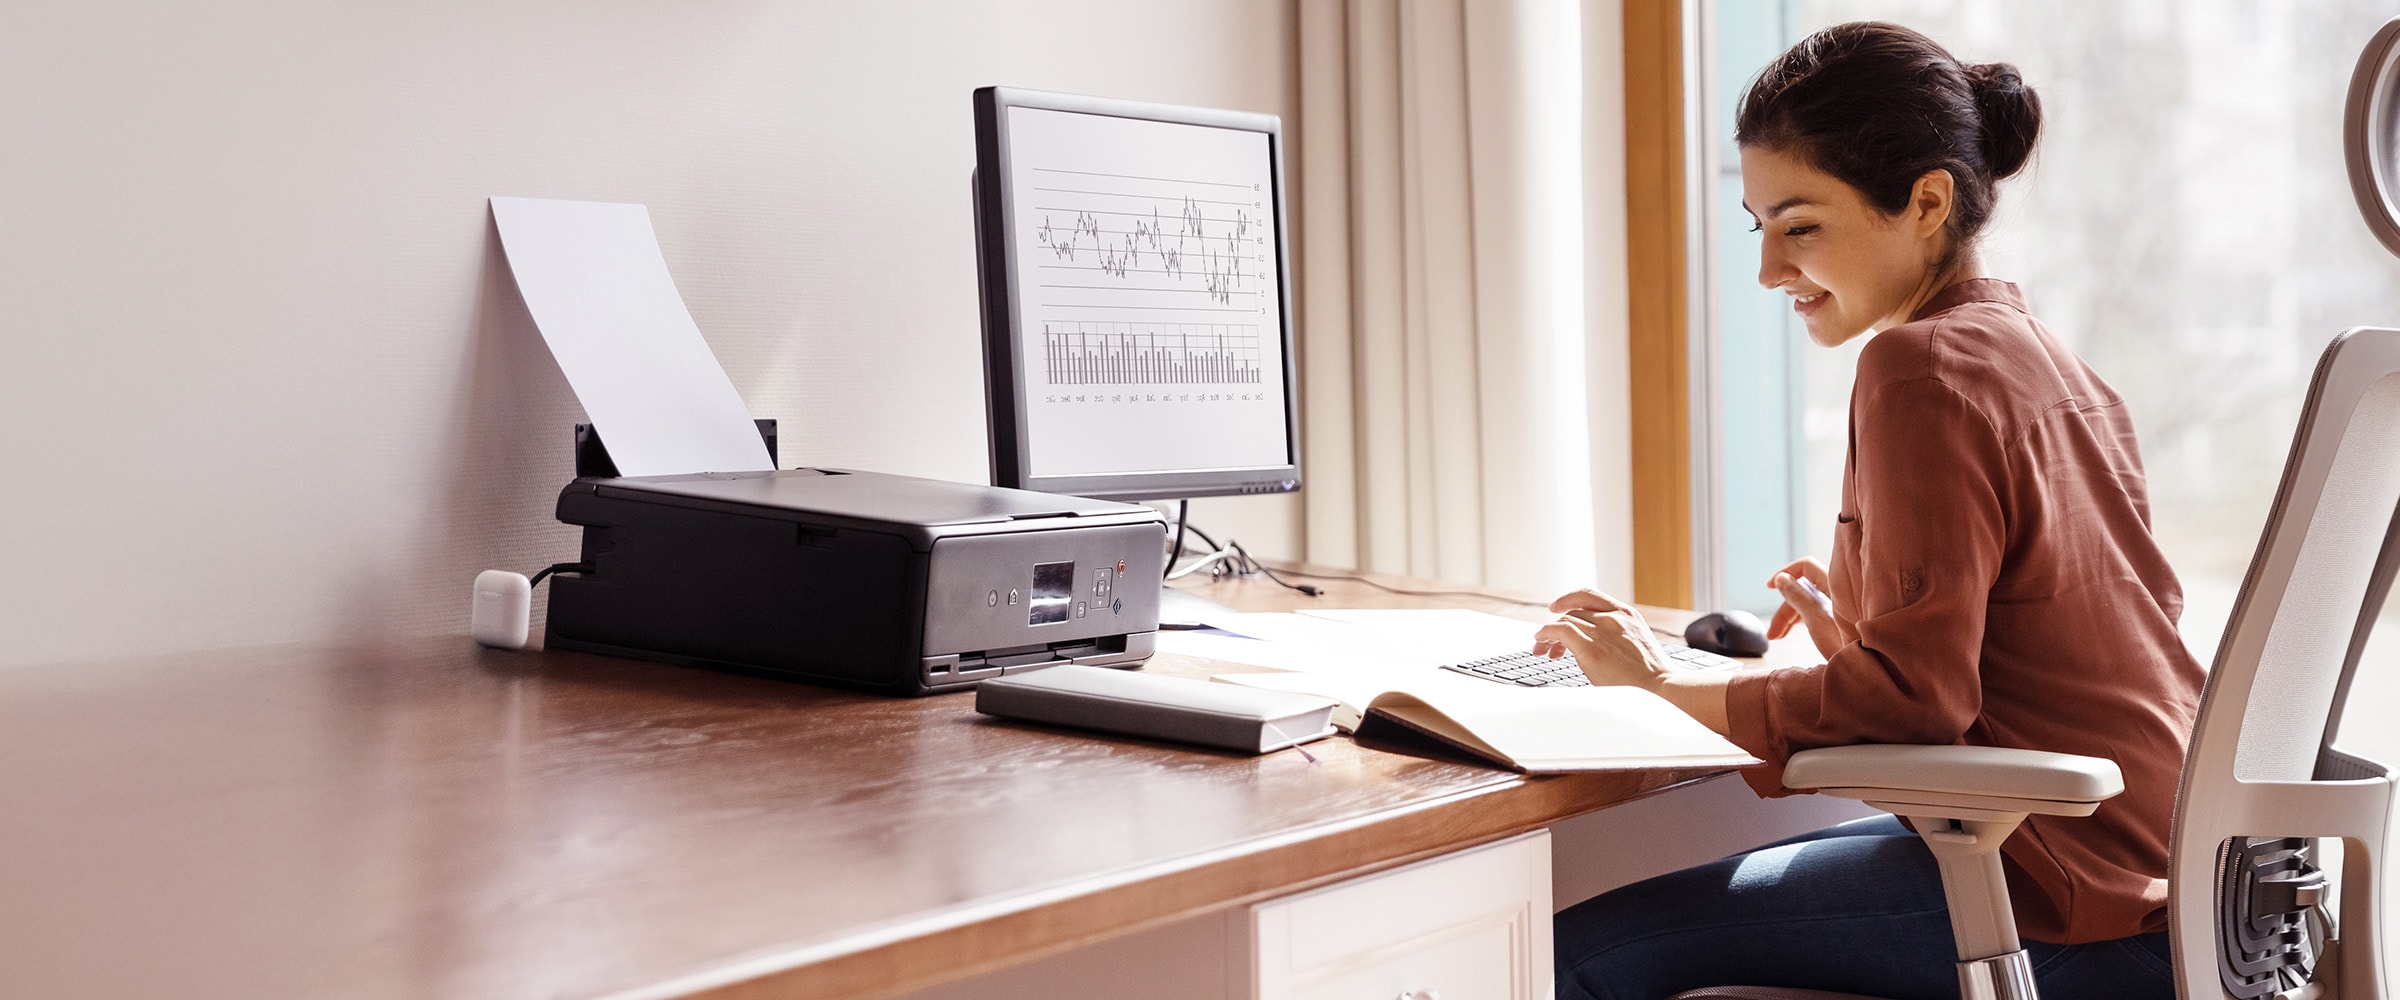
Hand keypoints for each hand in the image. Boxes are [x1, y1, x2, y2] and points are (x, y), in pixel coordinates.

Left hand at [1533, 589, 1670, 689]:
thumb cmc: (1650, 676)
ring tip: (1542, 649)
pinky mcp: (1591, 649)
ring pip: (1564, 622)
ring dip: (1548, 634)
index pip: (1589, 595)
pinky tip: (1541, 643)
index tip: (1556, 607)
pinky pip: (1560, 631)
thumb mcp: (1637, 644)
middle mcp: (1613, 618)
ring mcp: (1602, 632)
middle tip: (1547, 643)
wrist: (1662, 689)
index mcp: (1627, 614)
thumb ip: (1617, 636)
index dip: (1568, 599)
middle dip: (1557, 625)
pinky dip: (1545, 634)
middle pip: (1573, 613)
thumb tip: (1594, 642)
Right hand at [1765, 558, 1844, 659]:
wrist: (1882, 671)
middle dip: (1786, 607)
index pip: (1806, 567)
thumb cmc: (1852, 650)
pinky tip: (1795, 634)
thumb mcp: (1820, 625)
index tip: (1769, 587)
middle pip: (1806, 589)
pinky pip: (1821, 611)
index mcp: (1838, 587)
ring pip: (1811, 602)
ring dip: (1792, 616)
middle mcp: (1843, 592)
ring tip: (1778, 638)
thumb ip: (1800, 599)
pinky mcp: (1848, 619)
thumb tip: (1782, 579)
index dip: (1785, 574)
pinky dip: (1805, 620)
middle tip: (1773, 634)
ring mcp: (1846, 606)